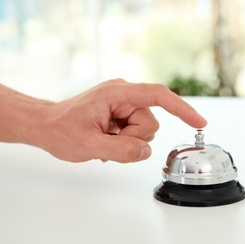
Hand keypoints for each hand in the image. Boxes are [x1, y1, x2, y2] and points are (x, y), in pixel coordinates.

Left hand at [28, 79, 206, 162]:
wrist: (45, 125)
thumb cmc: (60, 130)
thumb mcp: (90, 146)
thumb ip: (122, 151)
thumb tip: (146, 151)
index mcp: (116, 93)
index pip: (158, 97)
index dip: (181, 109)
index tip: (199, 123)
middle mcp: (123, 94)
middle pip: (150, 122)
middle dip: (133, 139)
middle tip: (107, 142)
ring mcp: (122, 103)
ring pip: (144, 130)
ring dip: (127, 141)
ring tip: (104, 140)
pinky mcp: (120, 112)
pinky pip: (135, 132)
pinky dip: (124, 141)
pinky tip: (105, 140)